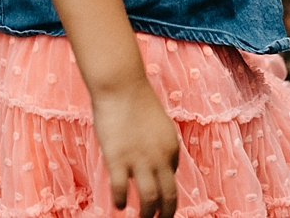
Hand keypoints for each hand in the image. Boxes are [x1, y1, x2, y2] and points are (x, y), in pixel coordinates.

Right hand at [92, 80, 178, 217]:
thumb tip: (155, 164)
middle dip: (166, 214)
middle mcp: (160, 157)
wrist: (121, 84)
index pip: (171, 176)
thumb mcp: (157, 122)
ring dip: (147, 215)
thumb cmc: (135, 99)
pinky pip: (121, 190)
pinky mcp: (117, 160)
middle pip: (169, 197)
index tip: (156, 194)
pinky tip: (119, 205)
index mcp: (171, 146)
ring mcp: (139, 160)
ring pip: (149, 200)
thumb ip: (158, 144)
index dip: (163, 186)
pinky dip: (121, 201)